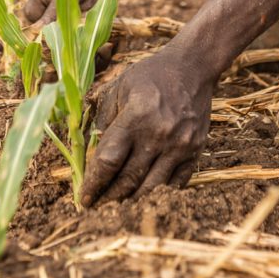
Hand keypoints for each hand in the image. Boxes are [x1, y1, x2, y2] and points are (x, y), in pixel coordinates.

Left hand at [81, 45, 213, 205]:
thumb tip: (91, 152)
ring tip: (116, 208)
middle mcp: (158, 135)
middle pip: (128, 180)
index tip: (84, 197)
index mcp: (136, 116)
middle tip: (96, 209)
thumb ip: (103, 118)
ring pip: (151, 188)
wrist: (192, 68)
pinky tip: (143, 199)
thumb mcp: (119, 86)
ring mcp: (179, 146)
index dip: (93, 183)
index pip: (108, 160)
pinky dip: (157, 195)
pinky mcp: (195, 152)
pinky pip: (175, 185)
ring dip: (131, 202)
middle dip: (108, 198)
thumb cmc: (150, 75)